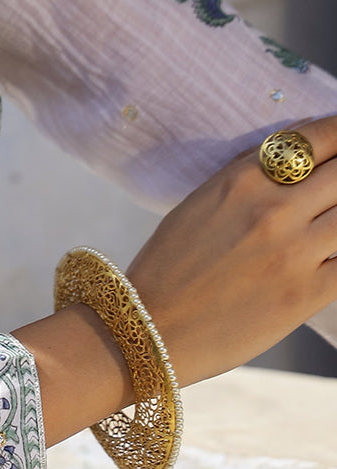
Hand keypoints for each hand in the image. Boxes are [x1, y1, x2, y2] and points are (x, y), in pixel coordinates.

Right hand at [125, 115, 336, 385]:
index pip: (319, 138)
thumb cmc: (169, 266)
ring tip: (331, 222)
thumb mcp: (202, 201)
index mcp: (244, 179)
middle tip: (336, 189)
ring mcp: (294, 251)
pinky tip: (335, 252)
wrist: (149, 330)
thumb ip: (251, 173)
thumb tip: (299, 148)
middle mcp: (274, 208)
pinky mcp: (306, 293)